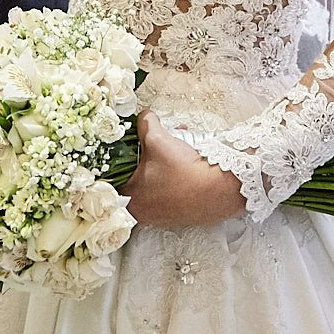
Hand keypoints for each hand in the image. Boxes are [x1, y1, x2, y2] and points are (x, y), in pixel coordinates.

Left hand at [121, 112, 246, 228]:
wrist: (220, 190)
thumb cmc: (183, 170)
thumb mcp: (158, 138)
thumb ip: (144, 124)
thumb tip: (143, 116)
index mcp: (130, 200)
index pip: (113, 179)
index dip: (119, 159)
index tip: (126, 148)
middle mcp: (143, 214)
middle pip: (135, 180)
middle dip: (145, 159)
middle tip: (151, 146)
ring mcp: (163, 217)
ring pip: (155, 185)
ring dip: (162, 166)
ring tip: (174, 148)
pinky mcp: (181, 215)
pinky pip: (171, 192)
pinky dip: (174, 176)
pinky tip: (185, 160)